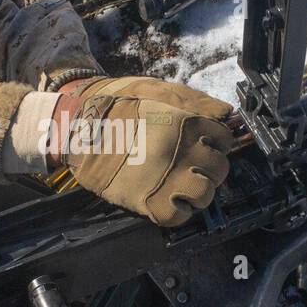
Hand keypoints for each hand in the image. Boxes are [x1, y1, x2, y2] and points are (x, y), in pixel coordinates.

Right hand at [51, 78, 234, 227]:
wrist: (79, 125)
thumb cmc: (118, 104)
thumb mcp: (160, 90)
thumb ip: (197, 101)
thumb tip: (227, 114)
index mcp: (189, 123)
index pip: (225, 139)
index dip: (216, 142)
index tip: (204, 145)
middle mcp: (184, 151)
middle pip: (219, 169)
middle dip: (210, 167)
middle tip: (193, 166)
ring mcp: (168, 178)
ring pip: (205, 195)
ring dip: (198, 192)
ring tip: (183, 185)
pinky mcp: (149, 201)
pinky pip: (179, 216)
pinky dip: (179, 211)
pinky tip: (169, 199)